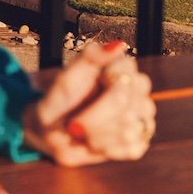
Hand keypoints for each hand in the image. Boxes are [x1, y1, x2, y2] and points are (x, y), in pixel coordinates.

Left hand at [22, 39, 155, 165]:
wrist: (51, 129)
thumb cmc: (61, 98)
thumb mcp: (69, 76)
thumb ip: (91, 57)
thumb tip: (120, 45)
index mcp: (123, 70)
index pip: (127, 77)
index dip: (103, 91)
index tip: (85, 94)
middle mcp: (138, 92)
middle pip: (126, 107)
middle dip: (94, 117)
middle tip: (74, 122)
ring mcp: (141, 118)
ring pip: (129, 129)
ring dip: (97, 134)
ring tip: (84, 131)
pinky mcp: (139, 142)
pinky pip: (131, 148)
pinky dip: (106, 148)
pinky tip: (94, 142)